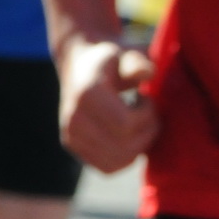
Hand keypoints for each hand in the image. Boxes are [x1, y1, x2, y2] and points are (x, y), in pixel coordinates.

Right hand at [58, 37, 159, 172]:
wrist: (80, 62)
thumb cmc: (112, 57)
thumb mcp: (127, 50)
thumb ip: (138, 60)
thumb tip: (147, 73)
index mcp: (87, 94)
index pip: (126, 125)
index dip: (147, 115)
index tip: (146, 96)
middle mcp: (73, 119)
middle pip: (125, 147)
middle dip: (148, 131)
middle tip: (147, 111)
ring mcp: (70, 136)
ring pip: (118, 162)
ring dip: (139, 146)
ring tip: (137, 122)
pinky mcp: (73, 147)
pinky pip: (108, 167)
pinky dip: (126, 156)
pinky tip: (127, 134)